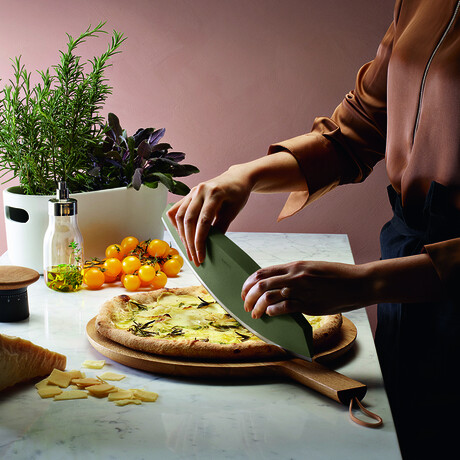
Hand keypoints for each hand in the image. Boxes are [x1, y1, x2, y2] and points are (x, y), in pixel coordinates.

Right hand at [167, 166, 251, 265]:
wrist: (236, 178)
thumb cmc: (237, 194)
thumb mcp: (233, 211)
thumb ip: (221, 227)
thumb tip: (210, 246)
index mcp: (214, 193)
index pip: (204, 221)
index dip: (200, 241)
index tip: (201, 257)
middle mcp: (200, 191)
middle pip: (189, 220)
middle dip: (190, 243)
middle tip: (194, 258)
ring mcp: (192, 191)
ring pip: (180, 216)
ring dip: (182, 236)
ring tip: (188, 251)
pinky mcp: (189, 194)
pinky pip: (176, 209)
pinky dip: (176, 223)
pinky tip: (180, 234)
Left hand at [241, 253, 443, 317]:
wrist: (359, 282)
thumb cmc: (337, 275)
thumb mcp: (312, 269)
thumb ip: (294, 274)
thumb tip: (277, 283)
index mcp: (295, 266)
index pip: (263, 272)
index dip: (249, 282)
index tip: (244, 290)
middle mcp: (295, 276)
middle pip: (261, 284)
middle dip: (248, 295)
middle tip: (244, 304)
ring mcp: (301, 290)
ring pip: (269, 297)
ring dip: (257, 306)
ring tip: (254, 313)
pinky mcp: (309, 304)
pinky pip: (284, 308)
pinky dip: (273, 312)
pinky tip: (271, 315)